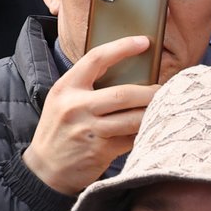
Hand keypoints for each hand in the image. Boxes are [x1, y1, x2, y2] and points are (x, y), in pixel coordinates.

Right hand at [21, 36, 160, 196]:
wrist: (45, 169)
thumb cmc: (60, 130)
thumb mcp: (63, 100)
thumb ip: (87, 86)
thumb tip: (129, 73)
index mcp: (66, 88)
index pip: (96, 59)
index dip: (122, 47)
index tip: (144, 42)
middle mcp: (76, 107)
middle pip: (123, 94)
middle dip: (150, 92)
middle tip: (164, 90)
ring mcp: (89, 130)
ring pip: (133, 118)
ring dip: (152, 113)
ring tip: (163, 108)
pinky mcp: (101, 150)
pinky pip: (132, 137)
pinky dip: (145, 132)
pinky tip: (152, 127)